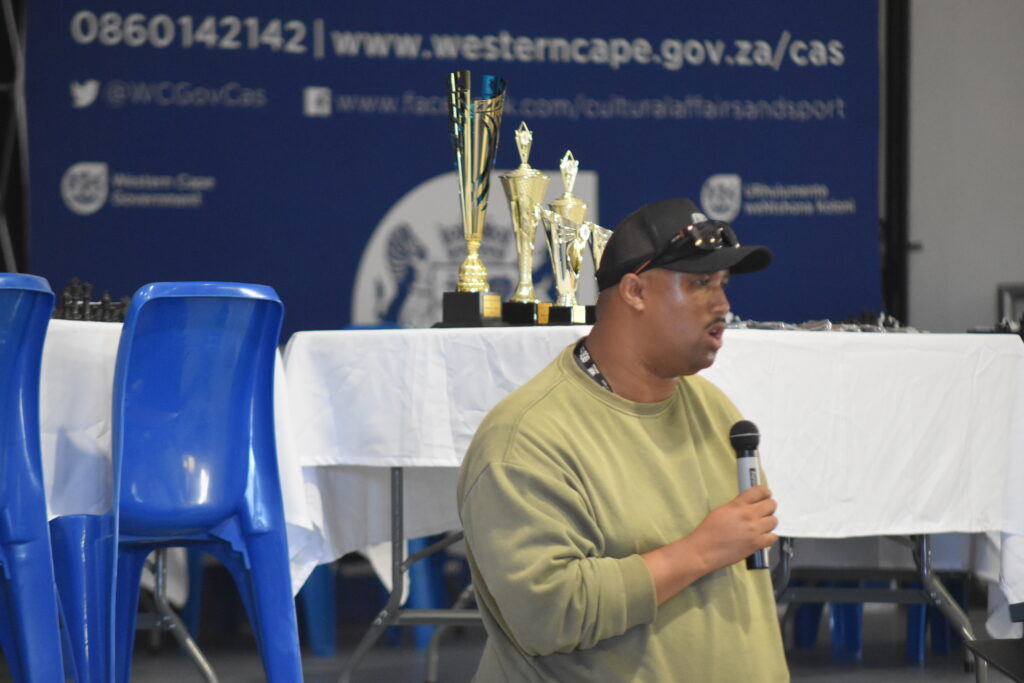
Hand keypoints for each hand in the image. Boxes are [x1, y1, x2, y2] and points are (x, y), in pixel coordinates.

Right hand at [641, 484, 777, 603]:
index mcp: (738, 505)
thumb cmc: (708, 531)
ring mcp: (754, 530)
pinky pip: (773, 537)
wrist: (704, 551)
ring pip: (774, 521)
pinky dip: (769, 537)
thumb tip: (748, 505)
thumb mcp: (720, 511)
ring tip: (761, 526)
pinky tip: (762, 537)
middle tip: (764, 512)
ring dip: (769, 522)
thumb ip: (737, 506)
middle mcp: (748, 515)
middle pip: (771, 505)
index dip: (765, 492)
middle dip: (769, 507)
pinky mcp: (757, 544)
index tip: (766, 495)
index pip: (759, 491)